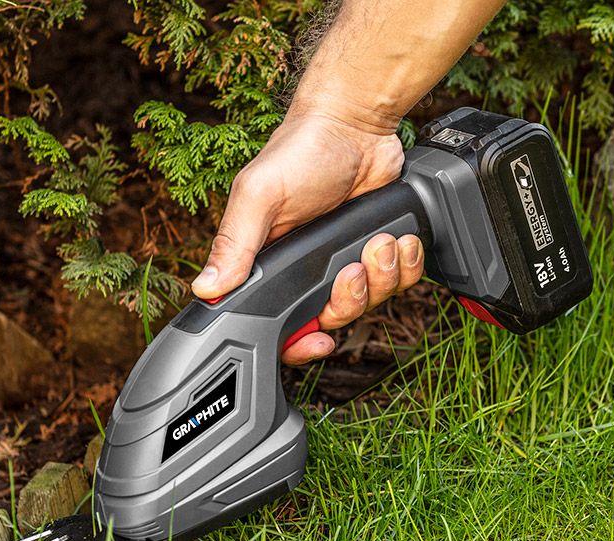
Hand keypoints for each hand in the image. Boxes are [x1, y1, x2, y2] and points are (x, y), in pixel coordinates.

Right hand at [191, 111, 424, 364]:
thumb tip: (207, 288)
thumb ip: (235, 243)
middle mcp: (307, 270)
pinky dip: (406, 263)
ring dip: (382, 275)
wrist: (355, 122)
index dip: (299, 345)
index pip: (278, 326)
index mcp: (270, 265)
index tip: (319, 339)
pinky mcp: (379, 249)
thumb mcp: (259, 195)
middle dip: (349, 300)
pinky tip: (398, 237)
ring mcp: (345, 260)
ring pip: (371, 302)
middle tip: (351, 267)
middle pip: (332, 320)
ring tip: (377, 240)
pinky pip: (400, 280)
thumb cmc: (301, 151)